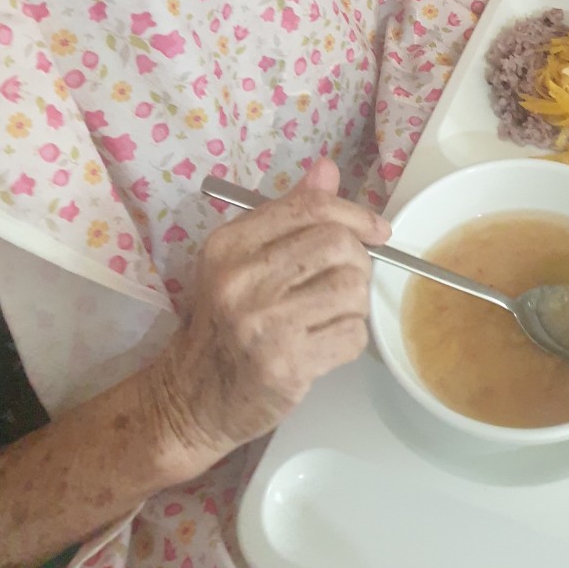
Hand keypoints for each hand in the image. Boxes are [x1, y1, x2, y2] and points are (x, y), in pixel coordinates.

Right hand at [148, 158, 389, 472]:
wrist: (193, 398)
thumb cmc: (225, 322)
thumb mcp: (243, 259)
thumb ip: (288, 212)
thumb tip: (328, 169)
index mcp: (230, 244)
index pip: (309, 207)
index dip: (354, 214)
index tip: (376, 231)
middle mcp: (242, 279)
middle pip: (337, 244)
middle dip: (359, 260)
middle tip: (348, 278)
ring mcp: (262, 324)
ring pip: (350, 289)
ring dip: (356, 301)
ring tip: (335, 312)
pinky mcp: (285, 366)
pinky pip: (351, 335)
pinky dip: (352, 336)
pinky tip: (329, 342)